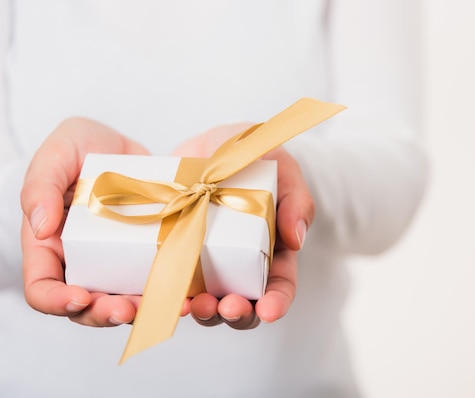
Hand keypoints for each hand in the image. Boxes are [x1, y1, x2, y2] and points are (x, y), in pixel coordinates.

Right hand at [19, 117, 186, 326]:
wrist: (123, 146)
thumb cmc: (80, 145)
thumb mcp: (58, 152)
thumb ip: (41, 186)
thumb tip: (40, 229)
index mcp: (50, 245)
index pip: (42, 287)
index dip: (56, 301)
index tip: (81, 297)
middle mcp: (82, 261)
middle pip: (86, 305)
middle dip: (105, 313)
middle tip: (127, 309)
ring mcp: (115, 262)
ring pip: (123, 300)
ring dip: (139, 310)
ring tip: (157, 305)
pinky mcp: (145, 255)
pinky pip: (156, 281)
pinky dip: (169, 291)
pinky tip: (186, 295)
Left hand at [172, 124, 313, 329]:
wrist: (210, 145)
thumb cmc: (255, 156)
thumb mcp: (282, 168)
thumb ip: (296, 199)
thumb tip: (296, 239)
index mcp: (273, 249)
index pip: (280, 285)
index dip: (277, 302)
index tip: (268, 310)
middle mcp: (241, 264)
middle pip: (244, 304)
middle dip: (237, 313)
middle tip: (226, 306)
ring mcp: (208, 263)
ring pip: (209, 303)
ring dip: (204, 311)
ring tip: (195, 304)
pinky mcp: (178, 254)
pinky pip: (173, 283)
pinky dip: (170, 295)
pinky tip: (165, 295)